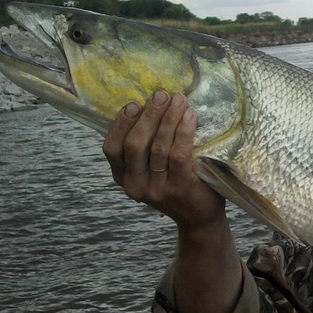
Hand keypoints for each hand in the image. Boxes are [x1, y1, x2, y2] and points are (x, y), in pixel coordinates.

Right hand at [102, 90, 224, 229]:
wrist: (200, 217)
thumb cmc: (177, 185)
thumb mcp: (152, 170)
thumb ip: (146, 147)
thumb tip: (150, 105)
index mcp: (123, 178)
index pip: (112, 148)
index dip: (122, 124)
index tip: (134, 104)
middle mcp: (135, 185)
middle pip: (135, 143)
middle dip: (149, 115)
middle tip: (162, 95)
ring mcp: (157, 189)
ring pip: (158, 146)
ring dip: (168, 119)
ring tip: (179, 100)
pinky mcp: (180, 187)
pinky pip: (179, 154)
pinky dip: (184, 132)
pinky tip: (191, 117)